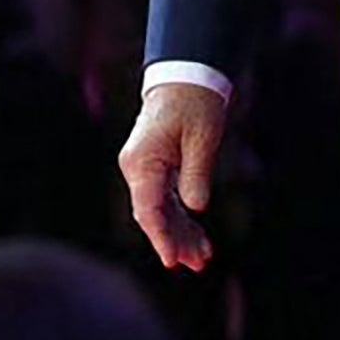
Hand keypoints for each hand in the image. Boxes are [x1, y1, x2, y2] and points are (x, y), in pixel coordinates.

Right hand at [117, 75, 225, 268]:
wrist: (185, 77)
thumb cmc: (195, 103)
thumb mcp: (203, 137)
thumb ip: (196, 174)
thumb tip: (195, 208)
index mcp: (142, 161)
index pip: (148, 208)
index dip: (161, 237)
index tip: (173, 260)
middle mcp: (136, 167)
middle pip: (152, 214)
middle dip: (175, 240)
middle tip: (199, 263)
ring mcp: (143, 169)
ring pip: (158, 210)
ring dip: (179, 233)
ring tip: (202, 257)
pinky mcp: (154, 168)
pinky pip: (164, 199)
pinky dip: (180, 217)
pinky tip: (196, 236)